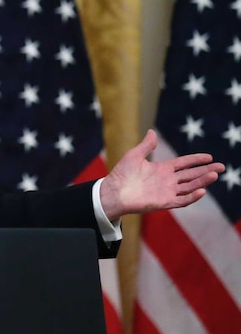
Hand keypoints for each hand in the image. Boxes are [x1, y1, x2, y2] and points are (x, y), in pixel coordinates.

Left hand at [99, 129, 224, 220]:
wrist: (113, 191)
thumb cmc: (121, 174)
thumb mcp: (134, 156)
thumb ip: (146, 145)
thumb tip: (152, 131)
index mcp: (162, 169)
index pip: (184, 163)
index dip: (196, 160)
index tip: (209, 157)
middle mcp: (167, 180)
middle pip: (191, 175)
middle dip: (206, 171)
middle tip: (221, 167)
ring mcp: (167, 191)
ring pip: (190, 186)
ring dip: (202, 181)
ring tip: (214, 175)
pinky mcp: (164, 202)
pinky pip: (182, 200)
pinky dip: (192, 196)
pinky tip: (202, 191)